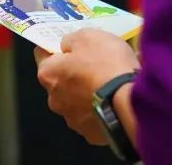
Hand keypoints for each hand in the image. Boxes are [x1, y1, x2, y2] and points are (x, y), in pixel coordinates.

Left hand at [35, 29, 140, 144]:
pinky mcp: (91, 135)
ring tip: (109, 84)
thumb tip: (66, 47)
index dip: (54, 47)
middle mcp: (54, 100)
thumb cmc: (105, 64)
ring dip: (87, 92)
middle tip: (93, 64)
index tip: (67, 44)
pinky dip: (100, 108)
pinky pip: (93, 116)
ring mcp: (72, 120)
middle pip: (60, 81)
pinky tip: (115, 100)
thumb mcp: (88, 37)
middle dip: (72, 72)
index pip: (42, 54)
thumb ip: (71, 40)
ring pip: (76, 100)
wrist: (130, 102)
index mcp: (48, 74)